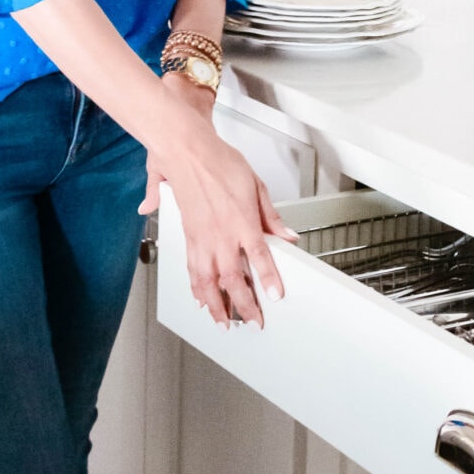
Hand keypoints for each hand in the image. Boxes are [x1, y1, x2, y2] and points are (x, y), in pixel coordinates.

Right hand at [143, 87, 297, 329]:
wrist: (186, 150)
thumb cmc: (219, 162)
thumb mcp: (256, 185)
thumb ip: (271, 216)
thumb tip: (287, 235)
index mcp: (241, 221)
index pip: (259, 257)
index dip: (269, 279)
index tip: (276, 297)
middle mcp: (220, 234)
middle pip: (233, 278)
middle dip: (244, 305)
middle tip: (253, 322)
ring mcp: (201, 238)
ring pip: (209, 281)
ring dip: (217, 305)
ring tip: (224, 323)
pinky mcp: (188, 236)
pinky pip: (192, 269)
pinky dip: (196, 288)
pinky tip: (200, 298)